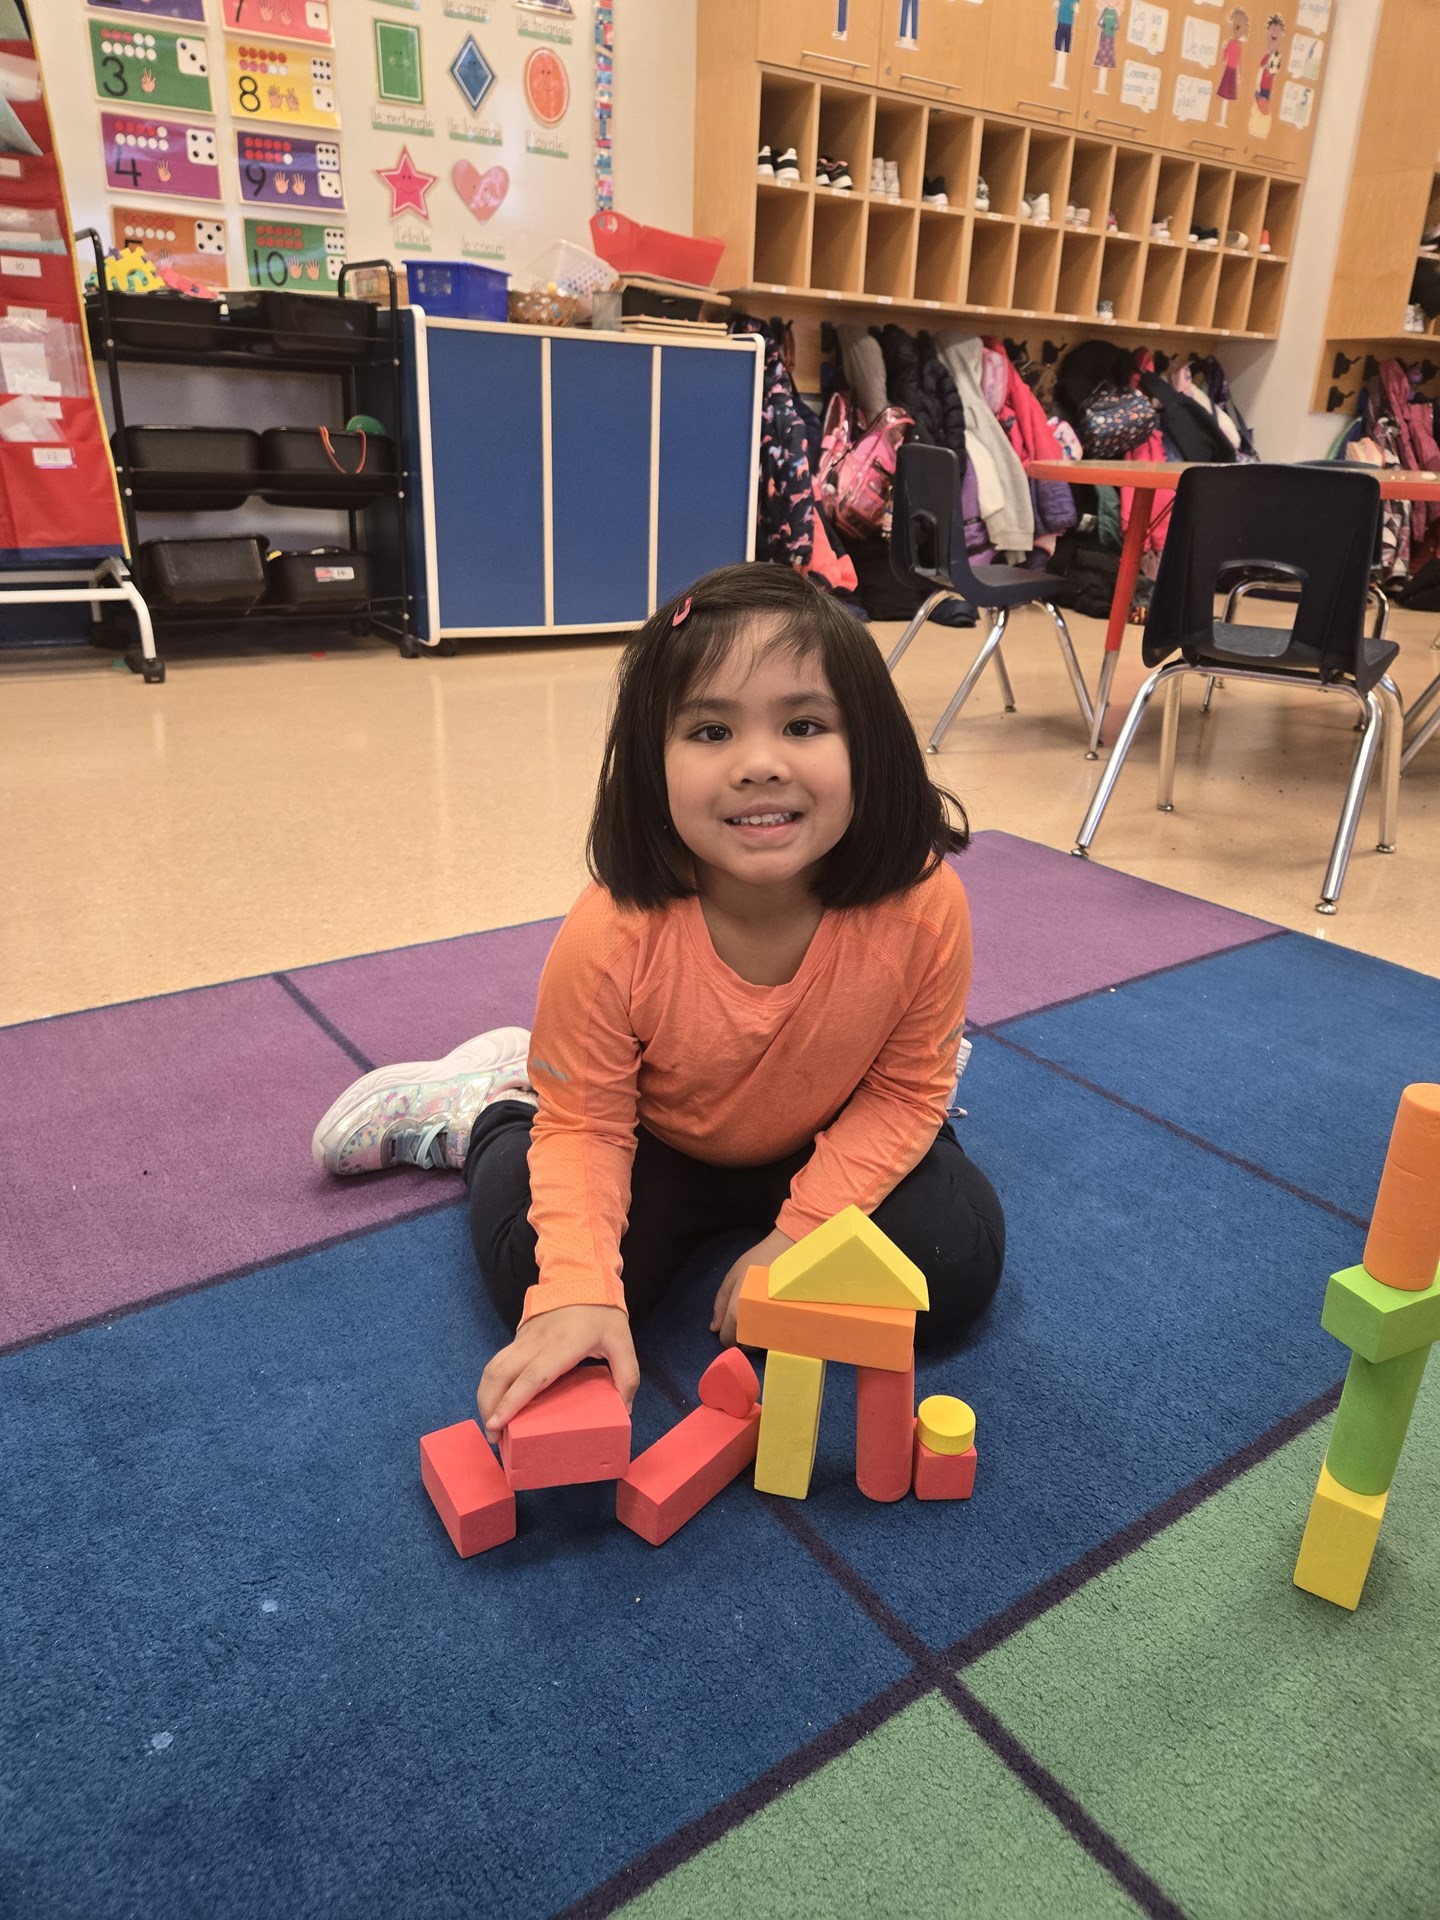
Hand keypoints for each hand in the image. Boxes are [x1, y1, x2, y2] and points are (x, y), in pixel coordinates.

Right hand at [477, 1304, 638, 1440]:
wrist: (582, 1277)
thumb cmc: (602, 1312)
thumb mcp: (622, 1341)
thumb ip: (627, 1375)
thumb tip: (625, 1409)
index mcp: (562, 1346)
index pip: (531, 1377)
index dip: (512, 1401)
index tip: (497, 1423)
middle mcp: (536, 1343)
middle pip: (501, 1374)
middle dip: (490, 1406)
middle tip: (494, 1436)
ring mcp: (524, 1339)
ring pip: (493, 1367)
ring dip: (485, 1396)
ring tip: (490, 1424)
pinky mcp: (519, 1338)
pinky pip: (498, 1362)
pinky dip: (491, 1384)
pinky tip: (495, 1401)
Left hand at [711, 1228, 794, 1345]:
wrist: (790, 1252)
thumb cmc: (758, 1262)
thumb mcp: (732, 1277)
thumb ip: (720, 1303)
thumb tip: (715, 1329)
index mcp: (736, 1313)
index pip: (728, 1340)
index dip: (728, 1336)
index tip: (733, 1326)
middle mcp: (754, 1324)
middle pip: (746, 1346)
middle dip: (744, 1337)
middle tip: (748, 1318)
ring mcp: (773, 1326)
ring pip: (763, 1344)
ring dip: (759, 1337)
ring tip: (762, 1316)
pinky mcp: (790, 1324)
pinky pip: (778, 1338)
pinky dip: (774, 1333)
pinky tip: (774, 1318)